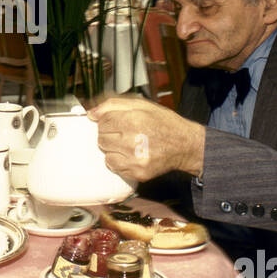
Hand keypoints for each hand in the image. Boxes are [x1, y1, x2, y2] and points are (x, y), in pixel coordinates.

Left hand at [89, 96, 204, 181]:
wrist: (185, 145)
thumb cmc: (164, 123)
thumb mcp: (142, 105)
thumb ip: (114, 105)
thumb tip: (91, 114)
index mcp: (134, 120)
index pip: (103, 122)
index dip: (107, 121)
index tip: (116, 122)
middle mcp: (134, 140)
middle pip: (102, 138)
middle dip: (109, 135)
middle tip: (124, 133)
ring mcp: (136, 159)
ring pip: (106, 154)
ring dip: (113, 149)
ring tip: (128, 144)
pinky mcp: (138, 172)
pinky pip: (115, 167)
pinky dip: (119, 161)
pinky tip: (131, 155)